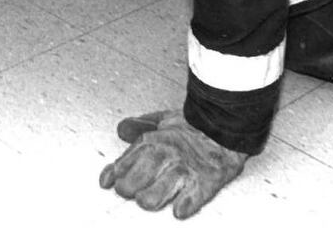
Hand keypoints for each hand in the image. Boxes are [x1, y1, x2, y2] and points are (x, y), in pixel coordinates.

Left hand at [98, 110, 246, 218]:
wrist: (226, 125)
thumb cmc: (193, 127)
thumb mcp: (164, 121)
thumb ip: (141, 126)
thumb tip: (121, 129)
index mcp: (154, 141)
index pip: (128, 159)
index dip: (115, 172)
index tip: (106, 182)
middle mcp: (166, 155)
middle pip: (141, 174)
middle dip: (129, 186)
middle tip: (127, 192)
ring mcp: (185, 168)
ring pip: (163, 186)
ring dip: (151, 197)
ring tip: (146, 201)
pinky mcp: (206, 181)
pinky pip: (194, 195)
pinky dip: (186, 204)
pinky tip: (178, 210)